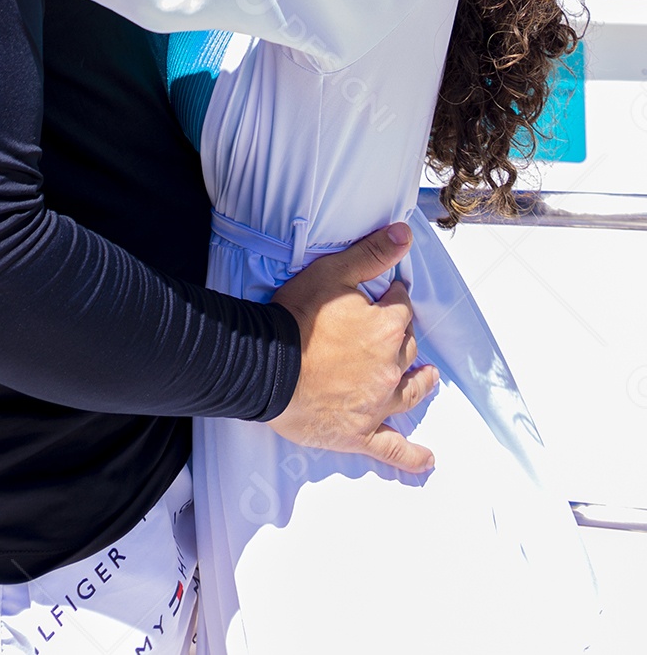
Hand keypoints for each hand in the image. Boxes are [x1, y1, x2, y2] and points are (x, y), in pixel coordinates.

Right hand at [268, 222, 438, 473]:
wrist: (267, 365)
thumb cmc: (297, 317)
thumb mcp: (331, 273)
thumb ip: (371, 254)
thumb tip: (405, 234)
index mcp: (386, 329)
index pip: (401, 308)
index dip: (394, 299)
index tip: (388, 295)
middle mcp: (390, 368)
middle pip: (406, 349)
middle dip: (401, 337)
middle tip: (391, 332)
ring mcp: (377, 404)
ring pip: (409, 393)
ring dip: (420, 384)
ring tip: (428, 379)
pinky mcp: (360, 433)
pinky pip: (392, 449)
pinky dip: (411, 457)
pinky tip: (427, 461)